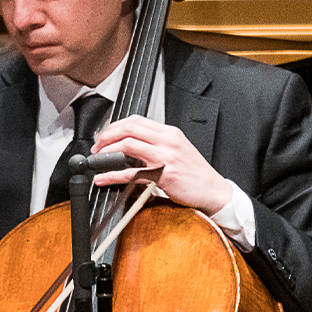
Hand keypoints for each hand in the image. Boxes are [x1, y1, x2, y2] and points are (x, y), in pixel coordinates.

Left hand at [90, 116, 233, 213]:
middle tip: (97, 146)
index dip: (115, 126)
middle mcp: (168, 141)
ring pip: (127, 145)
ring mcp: (166, 158)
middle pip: (129, 128)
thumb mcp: (179, 151)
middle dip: (107, 136)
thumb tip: (132, 146)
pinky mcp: (163, 176)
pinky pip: (131, 173)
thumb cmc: (197, 175)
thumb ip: (158, 145)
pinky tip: (103, 177)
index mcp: (171, 133)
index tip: (105, 135)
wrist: (214, 191)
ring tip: (98, 159)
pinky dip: (112, 174)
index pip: (137, 120)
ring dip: (106, 152)